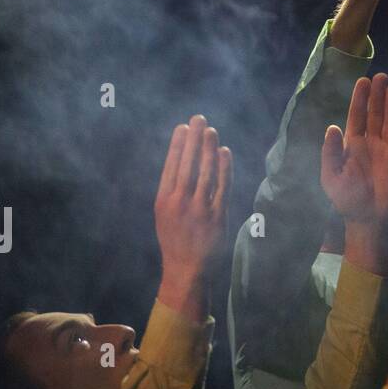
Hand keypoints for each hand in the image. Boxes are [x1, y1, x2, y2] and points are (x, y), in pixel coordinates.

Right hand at [155, 115, 230, 321]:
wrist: (187, 270)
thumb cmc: (176, 240)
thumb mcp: (164, 215)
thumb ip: (171, 191)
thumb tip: (179, 163)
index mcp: (163, 201)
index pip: (170, 166)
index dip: (177, 145)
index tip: (182, 127)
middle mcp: (179, 203)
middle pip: (187, 164)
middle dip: (193, 139)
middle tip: (197, 118)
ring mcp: (199, 209)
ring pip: (204, 172)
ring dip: (208, 149)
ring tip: (211, 130)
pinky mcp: (217, 216)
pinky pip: (222, 187)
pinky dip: (224, 168)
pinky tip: (224, 152)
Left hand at [319, 74, 387, 274]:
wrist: (368, 222)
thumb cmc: (347, 202)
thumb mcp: (331, 178)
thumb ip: (330, 153)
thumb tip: (332, 127)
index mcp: (351, 147)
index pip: (356, 117)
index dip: (359, 99)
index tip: (363, 81)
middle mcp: (370, 145)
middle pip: (374, 114)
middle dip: (377, 96)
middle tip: (382, 76)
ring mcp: (386, 151)